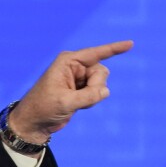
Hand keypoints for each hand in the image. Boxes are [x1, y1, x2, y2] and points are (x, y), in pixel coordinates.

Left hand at [8, 40, 133, 142]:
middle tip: (78, 97)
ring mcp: (79, 78)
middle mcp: (74, 66)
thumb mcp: (65, 102)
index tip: (131, 44)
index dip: (114, 48)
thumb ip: (88, 95)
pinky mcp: (81, 90)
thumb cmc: (43, 108)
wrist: (34, 122)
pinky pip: (98, 93)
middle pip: (102, 72)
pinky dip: (92, 101)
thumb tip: (106, 91)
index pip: (95, 53)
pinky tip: (76, 106)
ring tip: (74, 103)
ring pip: (102, 84)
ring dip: (93, 96)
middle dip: (96, 87)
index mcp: (67, 61)